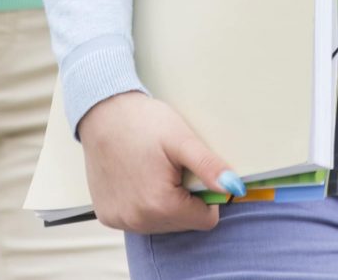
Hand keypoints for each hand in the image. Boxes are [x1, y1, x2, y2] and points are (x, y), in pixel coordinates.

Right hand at [79, 90, 242, 233]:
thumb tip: (234, 187)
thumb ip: (209, 166)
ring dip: (165, 202)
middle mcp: (138, 221)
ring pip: (163, 224)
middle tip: (171, 168)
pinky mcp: (108, 217)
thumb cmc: (142, 123)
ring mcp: (121, 221)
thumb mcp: (182, 140)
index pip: (206, 220)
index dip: (206, 195)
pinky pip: (140, 220)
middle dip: (185, 198)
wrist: (103, 113)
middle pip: (184, 223)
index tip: (192, 172)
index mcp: (160, 205)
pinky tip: (138, 178)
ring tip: (154, 171)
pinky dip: (145, 203)